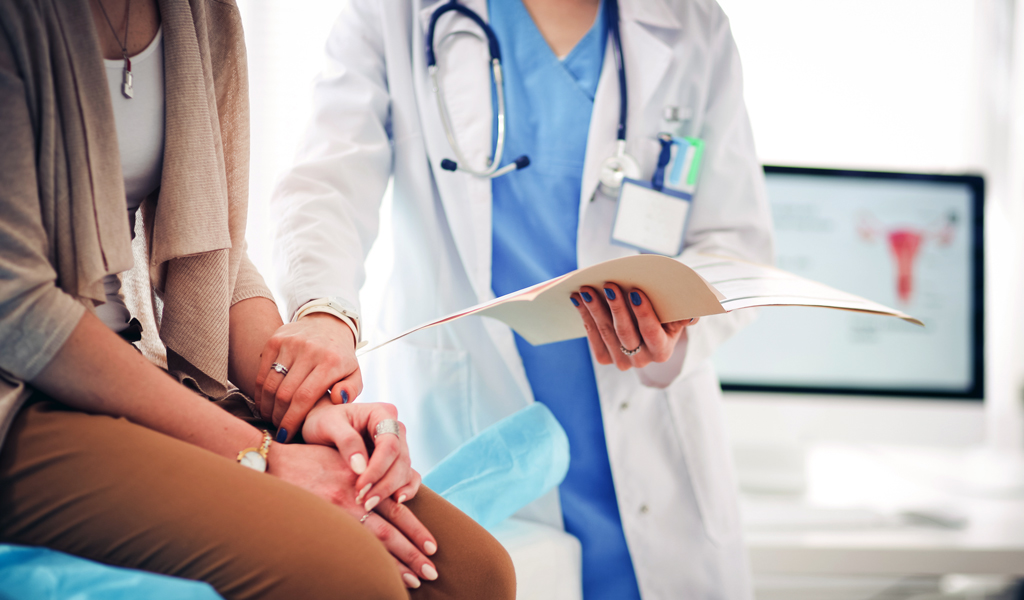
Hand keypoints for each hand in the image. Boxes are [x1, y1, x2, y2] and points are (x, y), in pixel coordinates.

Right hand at [255, 313, 362, 441]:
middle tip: (279, 429)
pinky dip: (261, 392)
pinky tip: (264, 403)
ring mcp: (290, 343)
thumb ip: (351, 390)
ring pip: (271, 384)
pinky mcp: (275, 339)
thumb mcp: (355, 373)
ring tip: (271, 418)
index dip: (292, 420)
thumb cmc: (341, 357)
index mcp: (331, 362)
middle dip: (279, 417)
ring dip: (267, 407)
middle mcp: (309, 350)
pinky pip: (263, 372)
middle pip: (284, 393)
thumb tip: (338, 400)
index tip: (286, 435)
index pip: (304, 398)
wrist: (328, 323)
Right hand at [267, 442, 437, 586]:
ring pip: (373, 543)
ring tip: (414, 581)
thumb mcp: (344, 460)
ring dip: (395, 564)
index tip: (433, 548)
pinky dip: (366, 562)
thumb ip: (366, 476)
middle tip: (432, 572)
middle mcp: (354, 498)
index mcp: (363, 481)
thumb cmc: (308, 460)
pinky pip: (348, 548)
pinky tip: (377, 578)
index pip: (397, 510)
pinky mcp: (319, 521)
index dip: (416, 530)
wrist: (272, 462)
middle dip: (413, 553)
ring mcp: (336, 512)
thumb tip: (389, 496)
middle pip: (390, 531)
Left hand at [303, 400, 420, 508]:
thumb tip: (361, 468)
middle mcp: (395, 429)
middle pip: (401, 460)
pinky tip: (396, 502)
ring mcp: (398, 446)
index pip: (389, 443)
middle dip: (384, 483)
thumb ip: (346, 441)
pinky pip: (409, 476)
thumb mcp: (327, 425)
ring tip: (368, 505)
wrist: (319, 428)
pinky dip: (406, 490)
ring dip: (390, 490)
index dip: (378, 467)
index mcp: (381, 414)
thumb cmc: (321, 421)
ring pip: (405, 471)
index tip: (361, 486)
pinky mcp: (395, 462)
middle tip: (364, 501)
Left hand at [571, 282, 697, 370]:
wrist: (648, 325)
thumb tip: (692, 316)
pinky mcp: (606, 357)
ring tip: (587, 289)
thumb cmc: (665, 312)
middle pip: (626, 333)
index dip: (643, 313)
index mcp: (663, 351)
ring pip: (606, 333)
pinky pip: (593, 337)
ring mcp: (622, 361)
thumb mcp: (678, 312)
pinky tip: (578, 300)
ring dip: (595, 309)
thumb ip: (686, 313)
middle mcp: (642, 361)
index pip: (652, 332)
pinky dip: (585, 316)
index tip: (635, 291)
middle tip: (608, 284)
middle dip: (616, 307)